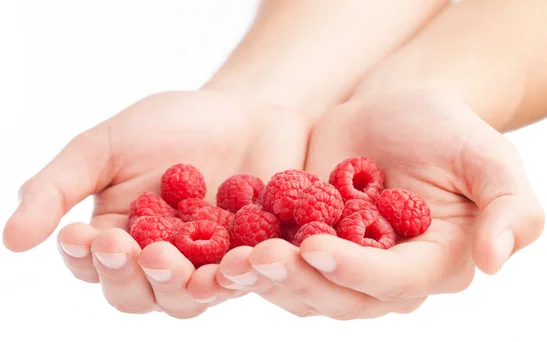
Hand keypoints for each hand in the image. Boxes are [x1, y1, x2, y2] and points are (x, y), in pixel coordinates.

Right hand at [2, 90, 312, 317]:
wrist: (241, 113)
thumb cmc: (170, 126)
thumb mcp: (104, 148)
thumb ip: (57, 189)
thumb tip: (11, 240)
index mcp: (119, 239)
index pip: (92, 265)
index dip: (85, 257)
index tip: (84, 235)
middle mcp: (160, 263)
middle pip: (138, 294)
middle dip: (129, 275)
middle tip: (131, 248)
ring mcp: (206, 267)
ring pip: (186, 298)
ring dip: (176, 284)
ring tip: (169, 258)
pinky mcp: (250, 262)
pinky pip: (243, 280)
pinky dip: (236, 275)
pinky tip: (235, 261)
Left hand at [212, 90, 544, 318]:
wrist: (388, 111)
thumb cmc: (443, 128)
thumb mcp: (487, 155)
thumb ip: (508, 206)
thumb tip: (495, 261)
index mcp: (433, 264)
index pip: (395, 283)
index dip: (356, 271)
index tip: (317, 247)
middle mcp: (386, 278)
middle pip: (341, 298)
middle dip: (301, 281)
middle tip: (261, 257)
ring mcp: (342, 269)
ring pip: (302, 291)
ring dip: (267, 280)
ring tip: (232, 259)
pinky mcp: (305, 249)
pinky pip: (277, 267)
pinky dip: (249, 262)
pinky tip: (222, 248)